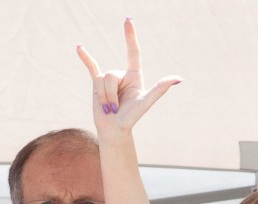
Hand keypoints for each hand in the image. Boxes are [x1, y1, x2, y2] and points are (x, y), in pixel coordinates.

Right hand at [77, 17, 180, 135]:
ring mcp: (109, 79)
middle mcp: (122, 75)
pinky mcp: (97, 83)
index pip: (133, 52)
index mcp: (135, 76)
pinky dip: (85, 58)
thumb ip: (159, 89)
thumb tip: (178, 78)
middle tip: (115, 108)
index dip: (130, 36)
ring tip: (109, 108)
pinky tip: (79, 48)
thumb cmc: (131, 118)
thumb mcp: (146, 103)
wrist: (114, 130)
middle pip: (111, 74)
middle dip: (111, 94)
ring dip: (104, 97)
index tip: (128, 20)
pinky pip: (91, 67)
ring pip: (101, 79)